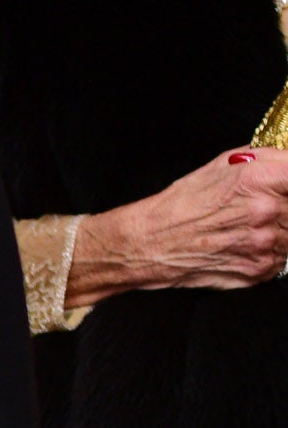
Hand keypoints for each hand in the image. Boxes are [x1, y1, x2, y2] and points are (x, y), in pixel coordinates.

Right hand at [69, 149, 287, 300]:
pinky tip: (250, 242)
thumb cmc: (184, 203)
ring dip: (283, 227)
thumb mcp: (224, 164)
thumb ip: (266, 158)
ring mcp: (264, 243)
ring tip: (255, 224)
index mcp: (257, 180)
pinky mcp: (261, 269)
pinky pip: (285, 256)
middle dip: (285, 203)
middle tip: (263, 207)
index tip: (284, 185)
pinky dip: (274, 249)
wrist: (153, 243)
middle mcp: (265, 211)